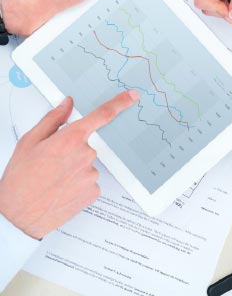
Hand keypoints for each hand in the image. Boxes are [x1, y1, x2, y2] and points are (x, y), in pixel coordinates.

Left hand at [0, 0, 135, 35]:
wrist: (33, 11)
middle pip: (120, 0)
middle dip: (128, 8)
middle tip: (134, 14)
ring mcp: (89, 9)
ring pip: (111, 16)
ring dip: (114, 23)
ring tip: (119, 27)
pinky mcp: (84, 24)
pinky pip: (100, 28)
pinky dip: (103, 32)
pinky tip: (105, 34)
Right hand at [0, 90, 139, 239]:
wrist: (18, 216)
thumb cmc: (20, 179)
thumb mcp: (30, 141)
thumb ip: (53, 119)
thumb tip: (67, 104)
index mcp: (70, 139)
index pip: (102, 115)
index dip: (120, 102)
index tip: (132, 96)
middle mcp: (86, 155)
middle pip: (87, 144)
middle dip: (73, 149)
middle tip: (52, 162)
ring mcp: (92, 175)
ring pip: (88, 163)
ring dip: (74, 167)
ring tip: (53, 179)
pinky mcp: (94, 191)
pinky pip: (90, 180)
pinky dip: (78, 182)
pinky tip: (62, 188)